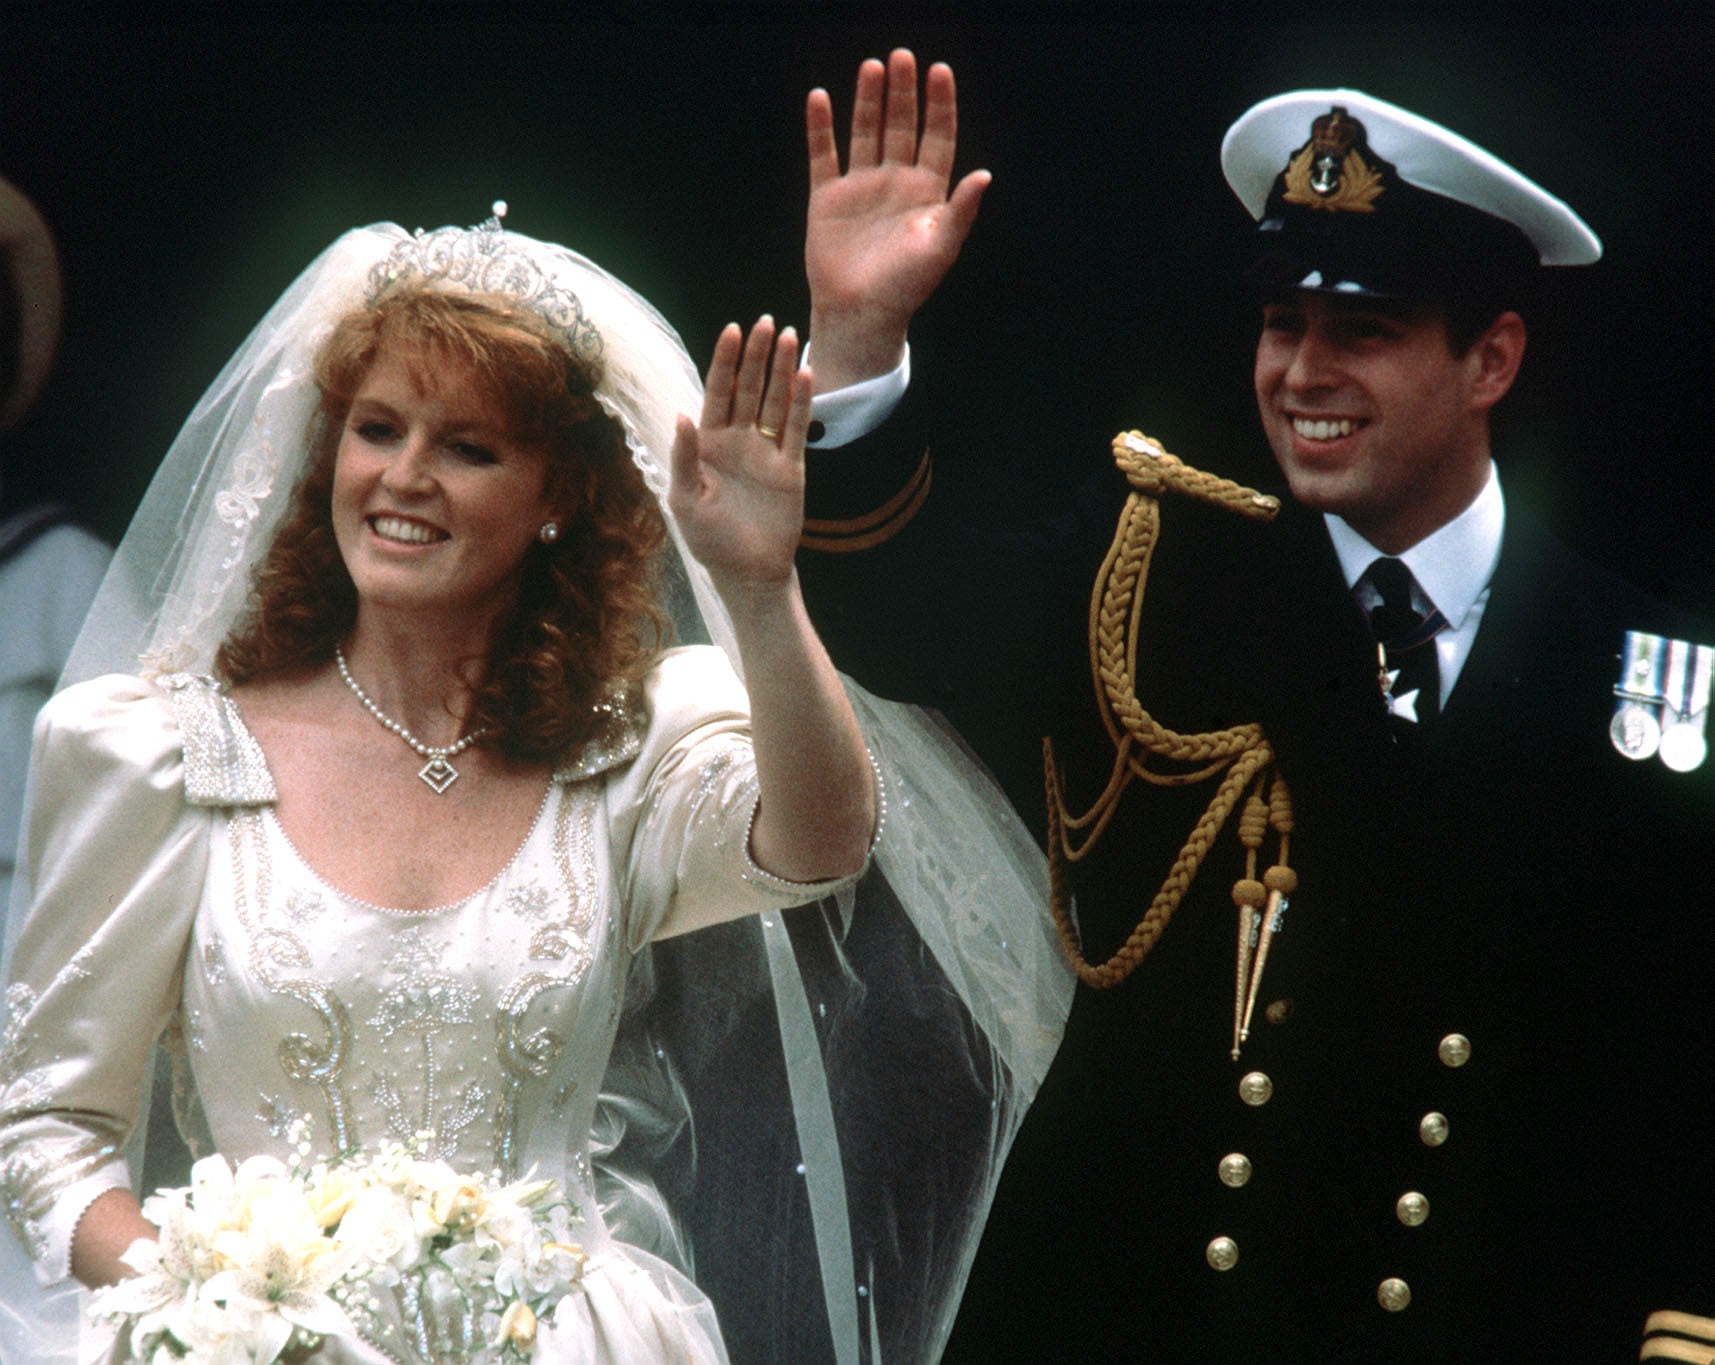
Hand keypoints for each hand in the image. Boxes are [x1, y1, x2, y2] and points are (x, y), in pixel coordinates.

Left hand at [670, 317, 812, 599]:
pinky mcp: (791, 467)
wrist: (747, 572)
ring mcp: (766, 451)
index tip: (733, 330)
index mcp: (708, 443)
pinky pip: (798, 429)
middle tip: (766, 322)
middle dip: (756, 355)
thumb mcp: (685, 500)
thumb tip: (681, 413)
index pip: (718, 393)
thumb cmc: (709, 540)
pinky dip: (802, 403)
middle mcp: (738, 441)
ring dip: (783, 370)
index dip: (725, 362)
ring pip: (776, 401)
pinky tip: (807, 375)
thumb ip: (684, 456)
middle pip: (749, 388)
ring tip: (791, 336)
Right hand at [805, 48, 989, 390]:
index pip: (937, 137)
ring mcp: (861, 187)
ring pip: (865, 132)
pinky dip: (820, 127)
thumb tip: (985, 175)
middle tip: (902, 56)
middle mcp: (896, 182)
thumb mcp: (940, 249)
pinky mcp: (828, 198)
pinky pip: (824, 155)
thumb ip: (961, 211)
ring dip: (868, 100)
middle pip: (901, 126)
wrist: (860, 313)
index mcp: (927, 192)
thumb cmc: (906, 287)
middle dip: (903, 92)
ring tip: (872, 67)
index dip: (940, 105)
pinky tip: (820, 98)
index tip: (940, 71)